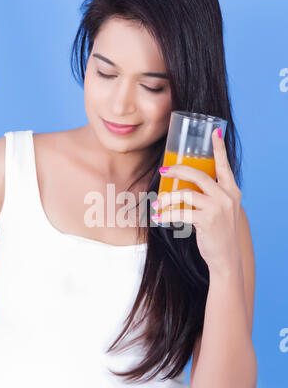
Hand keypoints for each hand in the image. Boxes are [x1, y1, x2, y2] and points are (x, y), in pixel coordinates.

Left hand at [152, 128, 241, 272]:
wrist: (226, 257)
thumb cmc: (219, 232)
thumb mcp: (222, 210)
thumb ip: (210, 196)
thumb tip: (183, 187)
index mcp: (231, 190)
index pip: (224, 164)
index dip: (219, 147)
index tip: (214, 131)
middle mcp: (226, 196)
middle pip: (198, 174)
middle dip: (178, 169)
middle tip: (163, 169)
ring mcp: (217, 207)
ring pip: (184, 194)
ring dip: (166, 199)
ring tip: (157, 204)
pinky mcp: (206, 220)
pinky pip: (180, 213)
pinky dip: (166, 215)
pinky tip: (158, 218)